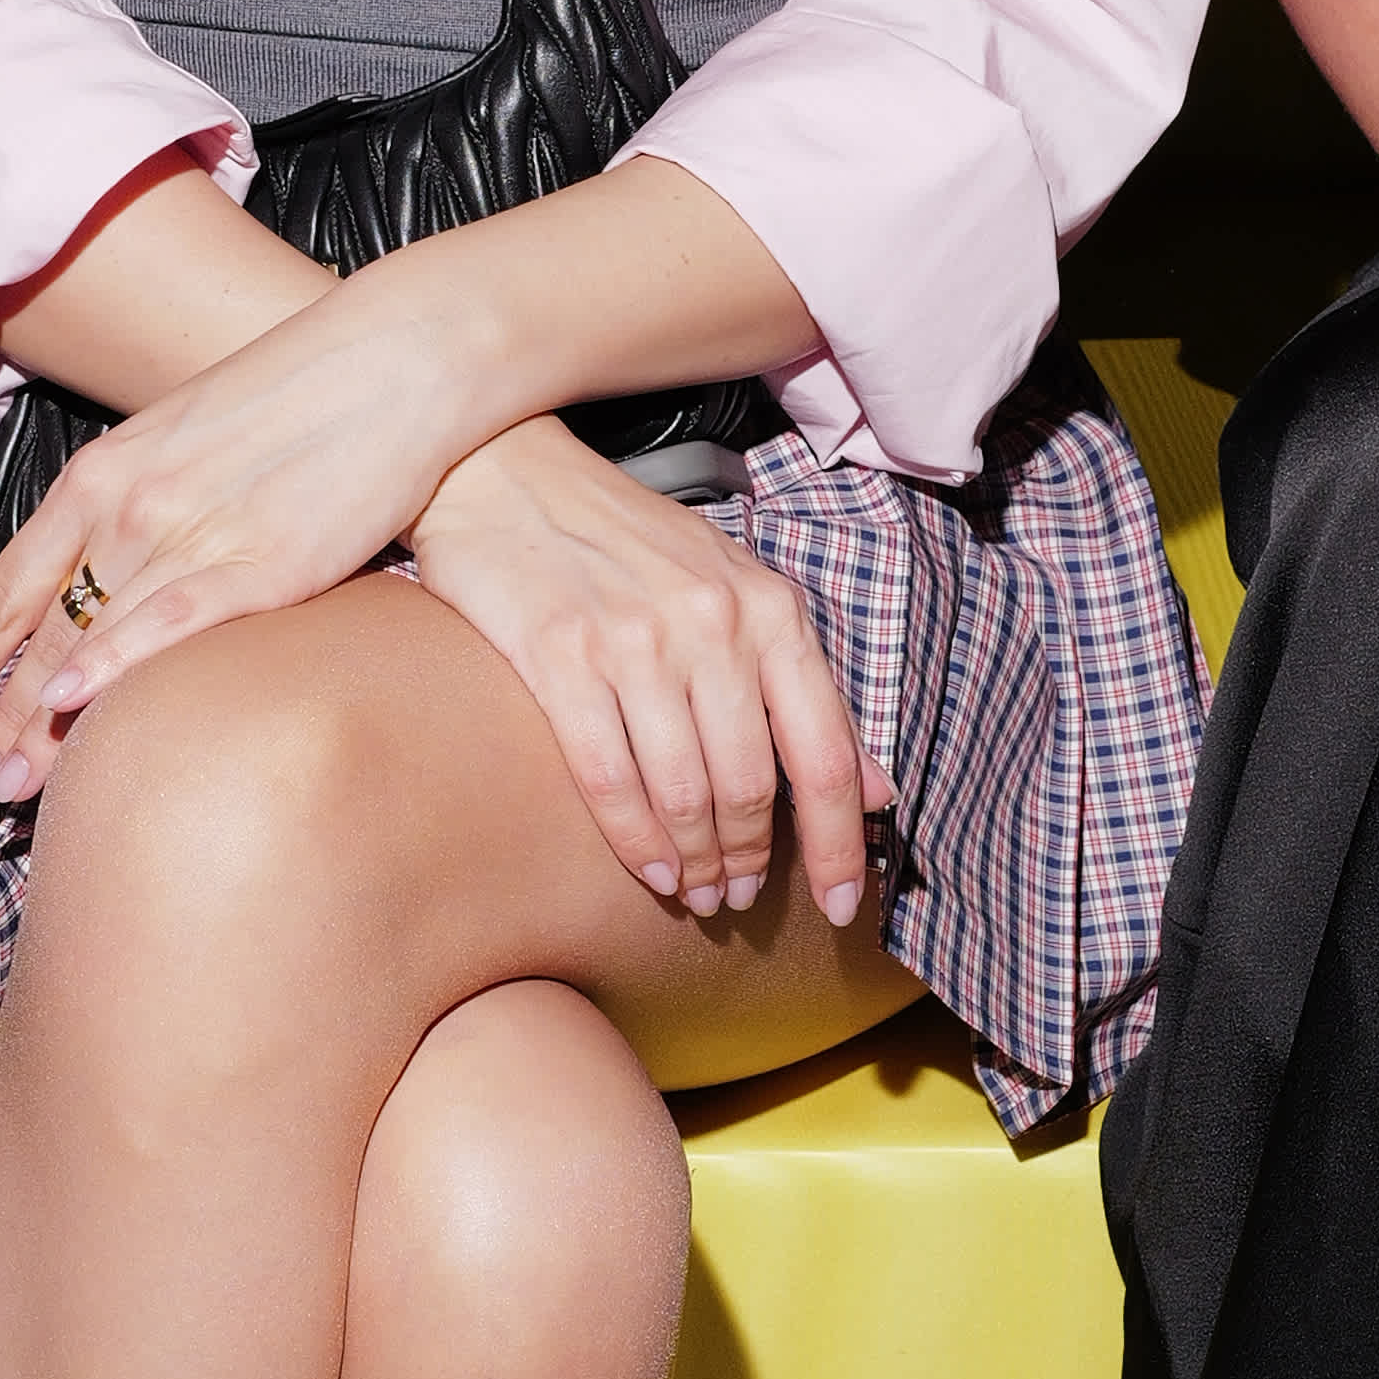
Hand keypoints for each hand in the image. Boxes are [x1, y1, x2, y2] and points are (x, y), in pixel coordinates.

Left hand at [0, 264, 490, 795]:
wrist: (390, 358)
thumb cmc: (295, 402)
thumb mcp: (183, 444)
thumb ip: (134, 511)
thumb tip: (102, 587)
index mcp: (99, 476)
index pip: (5, 590)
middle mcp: (126, 506)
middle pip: (38, 630)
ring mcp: (188, 530)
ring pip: (91, 638)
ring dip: (38, 721)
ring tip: (0, 787)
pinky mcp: (260, 557)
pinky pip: (170, 618)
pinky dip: (117, 661)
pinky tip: (75, 701)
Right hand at [405, 424, 872, 924]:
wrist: (505, 473)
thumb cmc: (625, 542)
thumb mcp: (735, 593)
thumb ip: (801, 689)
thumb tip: (873, 790)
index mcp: (769, 609)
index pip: (824, 753)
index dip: (840, 843)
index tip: (843, 904)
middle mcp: (712, 623)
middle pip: (752, 785)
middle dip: (751, 859)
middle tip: (739, 898)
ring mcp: (636, 640)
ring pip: (684, 792)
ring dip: (697, 862)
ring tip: (698, 891)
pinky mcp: (562, 656)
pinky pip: (610, 778)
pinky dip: (636, 842)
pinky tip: (652, 871)